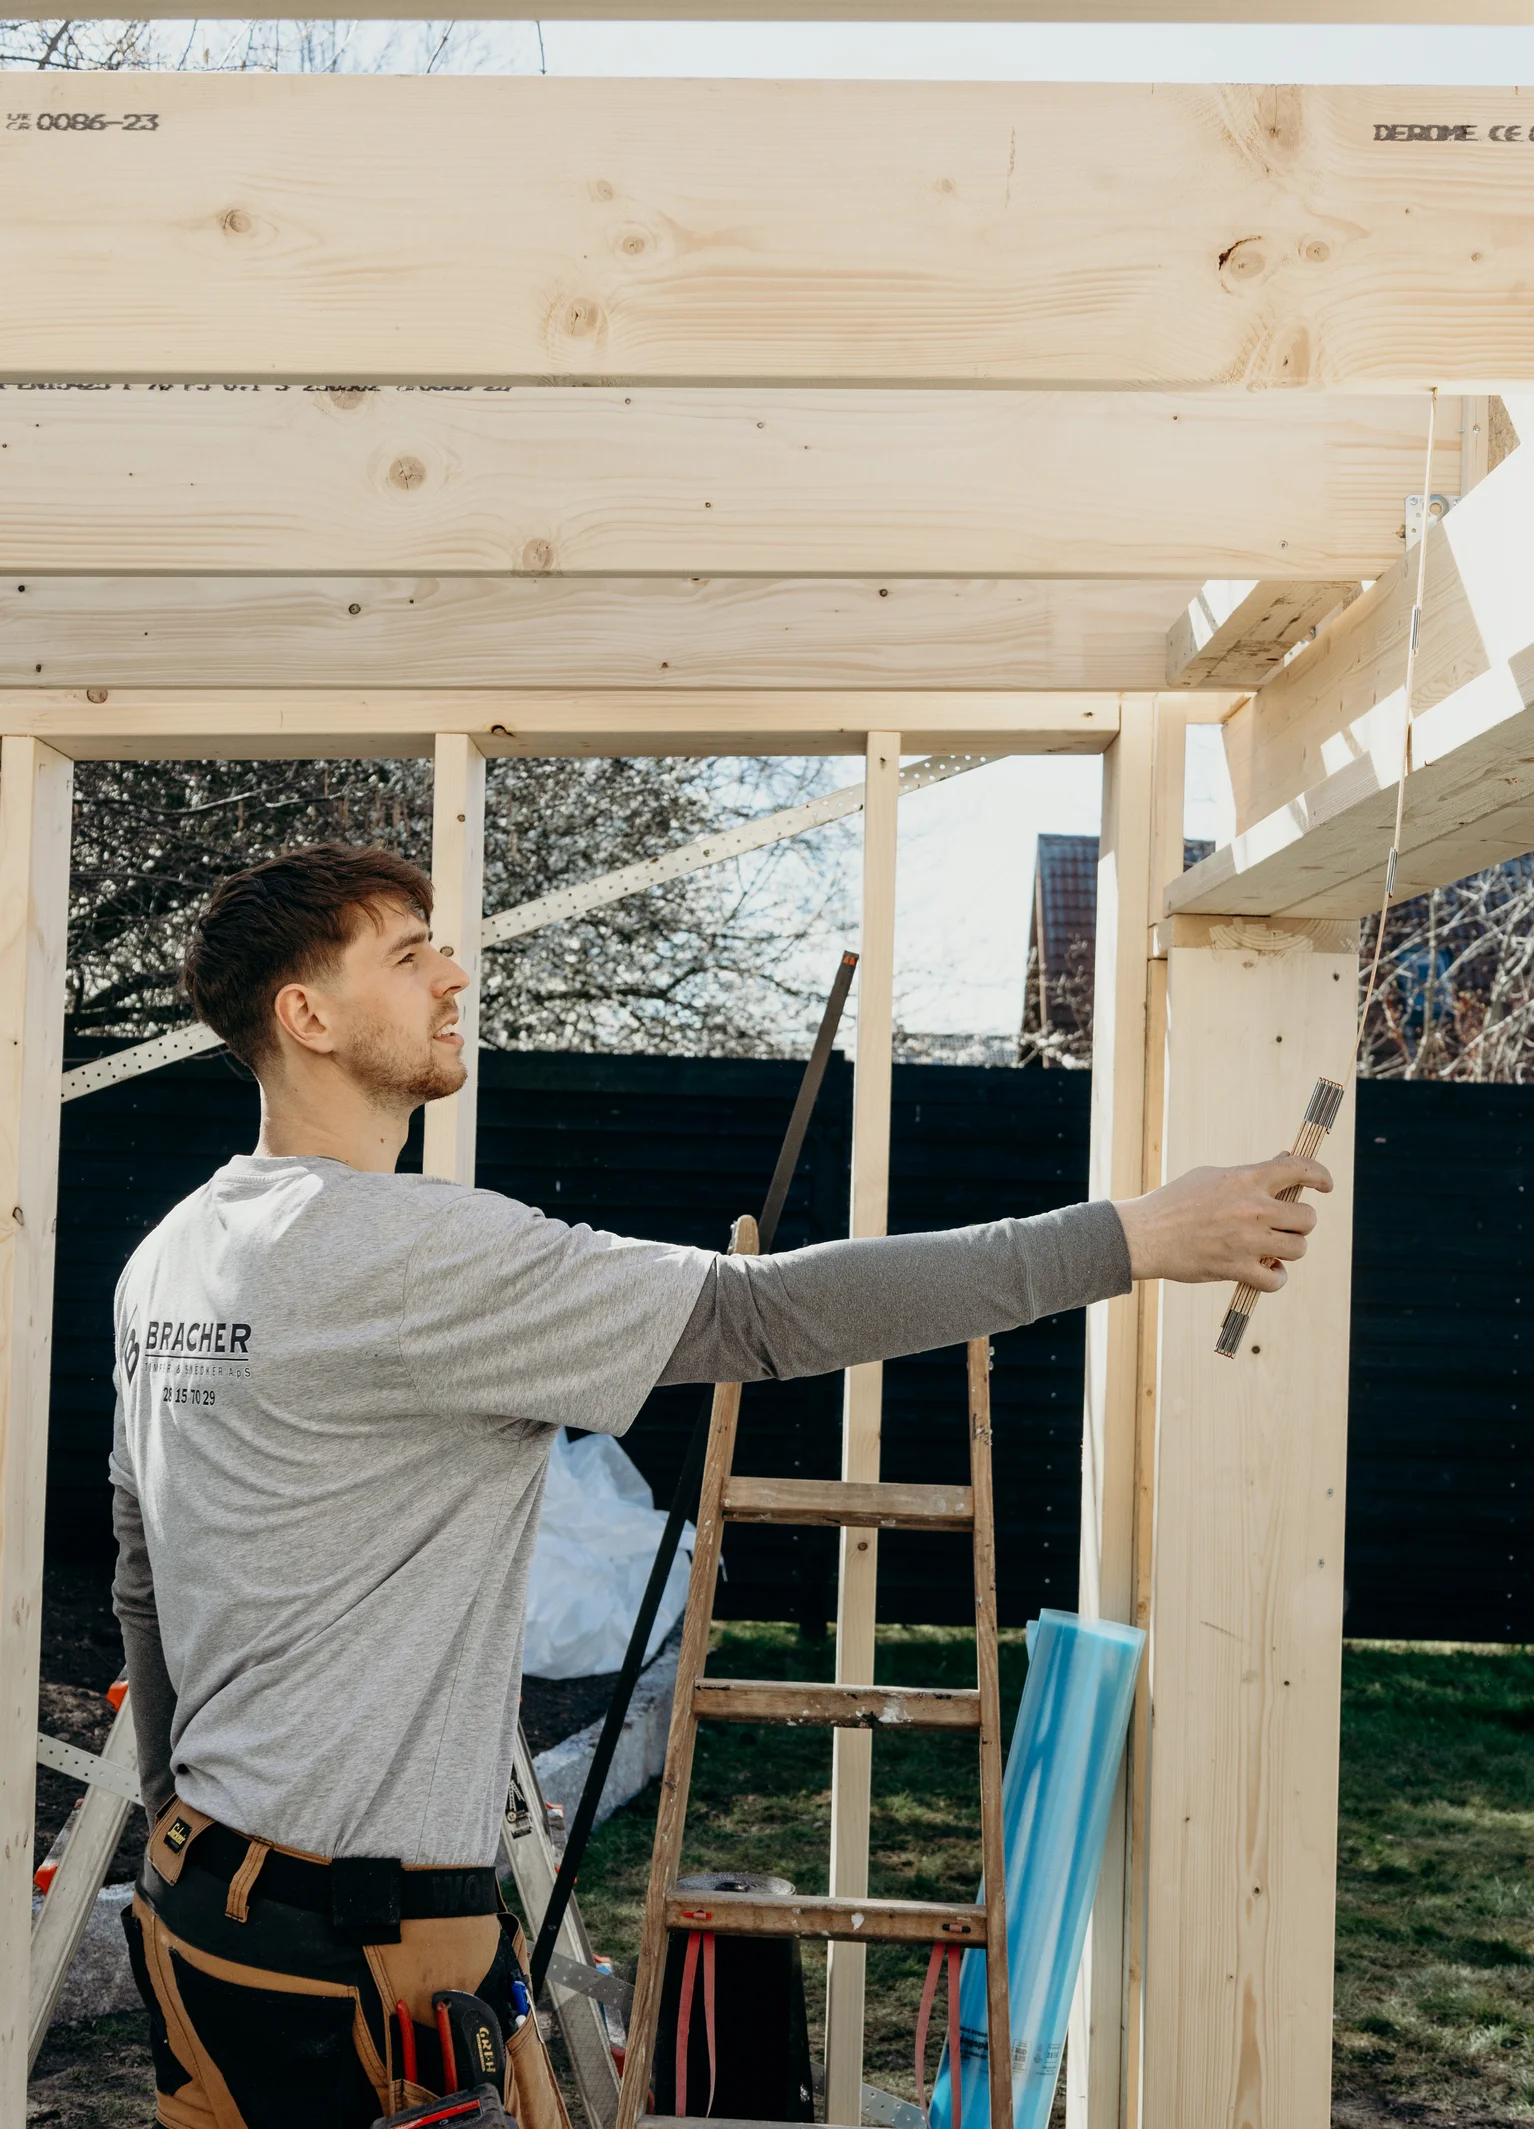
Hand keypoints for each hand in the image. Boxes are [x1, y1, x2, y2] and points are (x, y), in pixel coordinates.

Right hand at [1114, 1155, 1331, 1288]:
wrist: (1145, 1233)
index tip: (1326, 1184)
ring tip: (1272, 1250)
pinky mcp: (1236, 1268)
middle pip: (1307, 1218)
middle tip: (1285, 1227)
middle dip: (1300, 1224)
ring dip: (1289, 1251)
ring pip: (1298, 1249)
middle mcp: (1252, 1208)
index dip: (1320, 1175)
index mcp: (1246, 1179)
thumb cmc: (1175, 1202)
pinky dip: (1275, 1279)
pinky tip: (1265, 1273)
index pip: (1300, 1169)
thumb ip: (1250, 1173)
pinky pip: (1276, 1280)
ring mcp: (1246, 1240)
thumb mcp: (1212, 1176)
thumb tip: (1284, 1162)